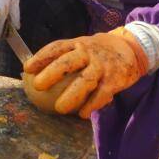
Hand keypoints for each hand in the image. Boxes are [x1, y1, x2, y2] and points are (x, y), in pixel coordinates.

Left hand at [23, 28, 148, 117]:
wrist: (131, 48)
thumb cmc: (97, 52)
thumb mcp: (81, 47)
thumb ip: (64, 57)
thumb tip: (36, 73)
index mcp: (77, 44)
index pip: (56, 48)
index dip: (41, 57)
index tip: (27, 68)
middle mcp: (88, 53)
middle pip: (68, 62)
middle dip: (52, 73)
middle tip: (38, 86)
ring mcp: (102, 66)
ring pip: (85, 80)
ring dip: (72, 95)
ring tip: (59, 108)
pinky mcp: (115, 79)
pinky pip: (102, 94)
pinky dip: (92, 104)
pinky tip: (82, 114)